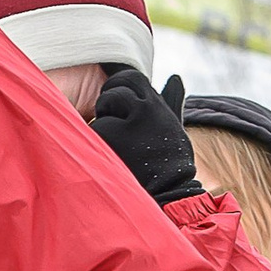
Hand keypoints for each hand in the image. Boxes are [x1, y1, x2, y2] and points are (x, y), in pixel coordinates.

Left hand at [90, 66, 200, 204]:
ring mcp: (128, 124)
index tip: (116, 100)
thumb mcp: (174, 127)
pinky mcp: (112, 139)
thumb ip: (171, 100)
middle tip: (109, 118)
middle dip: (108, 100)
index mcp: (158, 105)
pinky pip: (96, 130)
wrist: (170, 193)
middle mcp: (144, 109)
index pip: (132, 78)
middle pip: (115, 89)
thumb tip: (174, 77)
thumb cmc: (171, 163)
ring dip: (104, 122)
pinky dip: (99, 142)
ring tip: (116, 143)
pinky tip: (111, 157)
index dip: (120, 85)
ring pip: (104, 108)